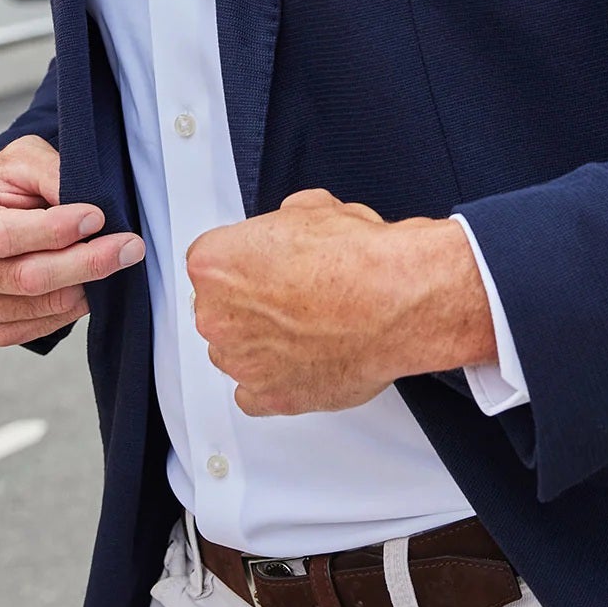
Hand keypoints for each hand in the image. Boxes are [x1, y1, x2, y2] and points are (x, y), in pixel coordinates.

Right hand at [0, 136, 143, 346]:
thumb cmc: (6, 184)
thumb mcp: (25, 159)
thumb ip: (51, 175)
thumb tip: (86, 209)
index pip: (2, 236)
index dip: (54, 230)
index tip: (97, 216)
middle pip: (25, 278)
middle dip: (85, 261)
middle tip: (129, 246)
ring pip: (39, 305)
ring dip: (85, 284)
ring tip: (115, 259)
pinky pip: (39, 327)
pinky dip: (72, 307)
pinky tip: (89, 283)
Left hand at [187, 190, 496, 416]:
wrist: (396, 299)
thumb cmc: (357, 258)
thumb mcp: (311, 208)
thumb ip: (281, 225)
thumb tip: (290, 228)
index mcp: (215, 264)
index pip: (211, 263)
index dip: (246, 262)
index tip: (267, 265)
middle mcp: (218, 316)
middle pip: (220, 309)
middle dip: (251, 302)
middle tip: (294, 295)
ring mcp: (242, 362)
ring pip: (236, 352)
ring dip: (262, 343)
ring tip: (309, 328)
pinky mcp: (272, 397)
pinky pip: (254, 394)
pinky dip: (273, 382)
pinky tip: (299, 363)